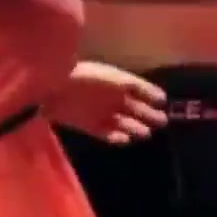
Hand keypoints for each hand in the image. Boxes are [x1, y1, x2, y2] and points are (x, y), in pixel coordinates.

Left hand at [46, 61, 167, 145]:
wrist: (54, 89)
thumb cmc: (87, 78)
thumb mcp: (115, 78)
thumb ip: (137, 87)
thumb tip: (160, 96)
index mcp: (118, 82)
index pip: (139, 89)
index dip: (151, 95)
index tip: (163, 102)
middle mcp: (112, 98)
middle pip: (135, 108)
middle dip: (149, 114)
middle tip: (162, 121)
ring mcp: (102, 113)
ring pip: (124, 123)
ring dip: (135, 128)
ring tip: (146, 133)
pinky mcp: (91, 126)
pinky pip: (109, 134)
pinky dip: (118, 138)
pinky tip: (126, 138)